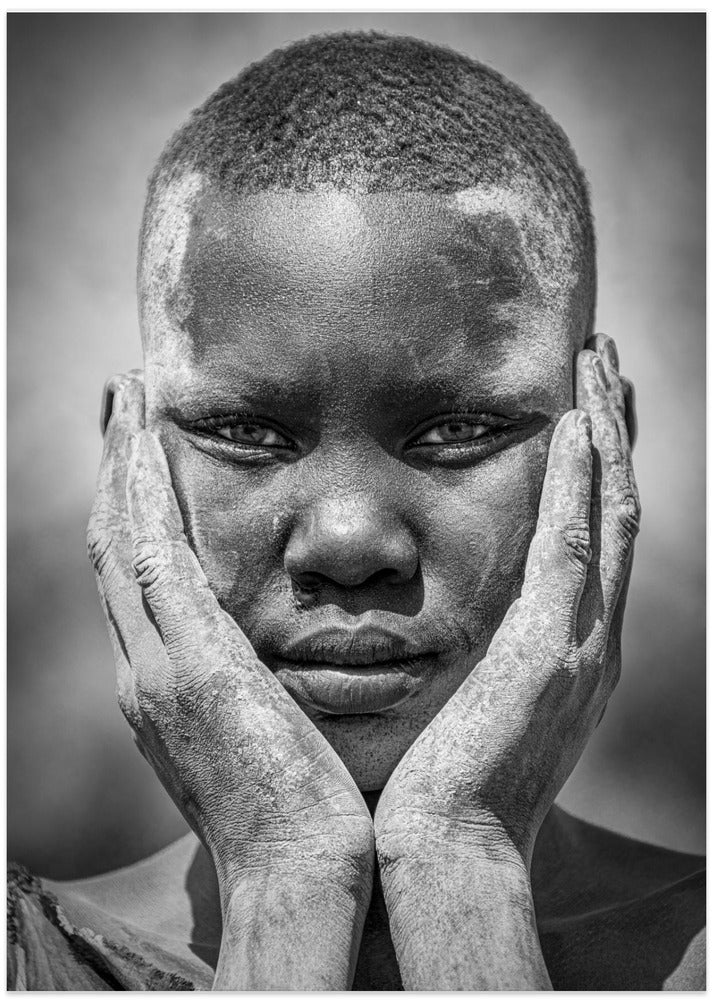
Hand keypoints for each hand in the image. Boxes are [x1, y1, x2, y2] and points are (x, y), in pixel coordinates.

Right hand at [87, 373, 372, 987]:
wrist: (304, 878)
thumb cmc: (309, 814)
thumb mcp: (276, 738)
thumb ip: (265, 693)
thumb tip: (285, 662)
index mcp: (170, 687)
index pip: (141, 581)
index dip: (135, 515)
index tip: (145, 458)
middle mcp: (145, 670)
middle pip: (116, 550)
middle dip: (117, 479)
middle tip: (122, 412)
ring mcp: (155, 667)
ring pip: (120, 541)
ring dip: (121, 469)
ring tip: (127, 402)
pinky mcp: (185, 667)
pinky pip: (148, 556)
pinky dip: (139, 495)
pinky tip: (142, 439)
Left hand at [376, 334, 638, 866]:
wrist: (450, 852)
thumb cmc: (449, 789)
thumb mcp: (478, 710)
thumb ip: (483, 661)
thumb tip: (453, 628)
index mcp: (572, 650)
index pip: (598, 539)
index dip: (599, 473)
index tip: (587, 414)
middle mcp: (592, 637)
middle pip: (620, 511)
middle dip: (616, 435)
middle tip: (609, 369)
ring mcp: (580, 640)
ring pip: (611, 512)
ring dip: (607, 435)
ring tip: (602, 366)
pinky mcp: (548, 646)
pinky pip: (575, 544)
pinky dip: (581, 481)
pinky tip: (576, 423)